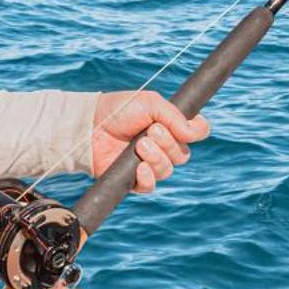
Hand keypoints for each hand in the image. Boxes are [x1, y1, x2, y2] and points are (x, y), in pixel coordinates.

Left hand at [90, 90, 211, 192]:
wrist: (91, 126)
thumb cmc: (119, 110)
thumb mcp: (150, 103)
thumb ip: (174, 116)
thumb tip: (195, 132)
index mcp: (171, 126)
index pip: (197, 132)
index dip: (197, 131)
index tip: (187, 128)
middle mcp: (163, 146)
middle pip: (183, 155)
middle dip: (168, 143)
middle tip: (151, 131)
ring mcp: (149, 163)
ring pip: (167, 170)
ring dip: (156, 157)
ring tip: (139, 145)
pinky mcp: (134, 179)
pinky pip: (151, 186)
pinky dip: (148, 176)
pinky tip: (139, 167)